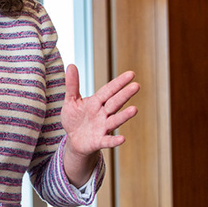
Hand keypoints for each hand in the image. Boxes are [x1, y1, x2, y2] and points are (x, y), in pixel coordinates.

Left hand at [61, 65, 139, 185]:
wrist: (74, 140)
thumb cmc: (74, 118)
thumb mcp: (71, 101)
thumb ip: (72, 85)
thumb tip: (71, 65)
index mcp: (96, 102)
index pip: (109, 90)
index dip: (118, 83)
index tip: (131, 74)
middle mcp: (103, 114)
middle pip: (115, 103)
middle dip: (124, 95)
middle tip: (136, 86)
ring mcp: (103, 127)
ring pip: (115, 120)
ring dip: (124, 116)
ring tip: (134, 109)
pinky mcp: (99, 141)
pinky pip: (108, 141)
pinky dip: (114, 140)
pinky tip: (122, 139)